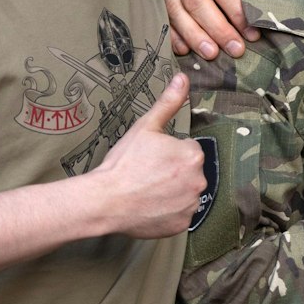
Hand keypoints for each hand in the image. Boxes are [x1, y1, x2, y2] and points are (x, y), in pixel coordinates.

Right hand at [89, 74, 206, 238]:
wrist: (104, 201)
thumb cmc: (124, 163)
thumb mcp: (145, 127)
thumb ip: (168, 102)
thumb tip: (182, 78)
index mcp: (193, 155)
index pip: (187, 150)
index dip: (168, 153)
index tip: (151, 159)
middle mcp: (199, 180)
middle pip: (189, 172)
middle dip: (172, 172)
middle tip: (147, 175)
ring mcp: (191, 205)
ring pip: (185, 193)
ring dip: (172, 192)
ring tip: (147, 191)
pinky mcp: (182, 224)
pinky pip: (180, 214)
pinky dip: (168, 212)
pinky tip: (150, 206)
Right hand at [156, 0, 276, 59]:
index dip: (235, 10)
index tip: (252, 31)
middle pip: (196, 1)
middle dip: (217, 29)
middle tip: (236, 49)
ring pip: (176, 10)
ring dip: (194, 36)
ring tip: (212, 54)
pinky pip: (162, 13)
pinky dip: (172, 34)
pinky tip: (185, 50)